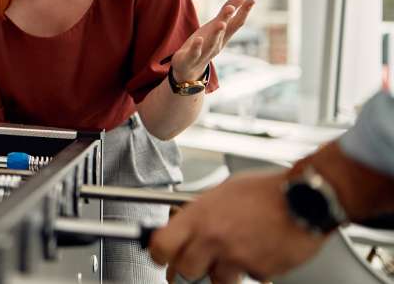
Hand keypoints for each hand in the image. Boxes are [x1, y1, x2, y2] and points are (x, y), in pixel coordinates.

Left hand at [149, 169, 328, 282]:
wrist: (307, 198)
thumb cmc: (268, 191)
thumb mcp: (223, 192)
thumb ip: (202, 211)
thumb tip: (186, 224)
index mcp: (200, 216)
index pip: (162, 245)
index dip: (159, 253)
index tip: (161, 256)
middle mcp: (214, 238)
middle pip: (185, 271)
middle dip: (188, 269)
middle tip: (195, 263)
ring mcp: (237, 257)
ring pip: (216, 280)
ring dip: (220, 273)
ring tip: (232, 255)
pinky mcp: (260, 270)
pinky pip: (247, 277)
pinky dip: (250, 270)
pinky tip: (257, 252)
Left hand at [173, 0, 253, 81]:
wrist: (189, 69)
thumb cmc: (204, 44)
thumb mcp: (214, 26)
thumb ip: (226, 12)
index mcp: (223, 36)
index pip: (235, 23)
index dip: (243, 12)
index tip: (252, 0)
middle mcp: (216, 44)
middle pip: (224, 31)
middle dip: (226, 19)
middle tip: (230, 7)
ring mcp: (204, 52)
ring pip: (211, 43)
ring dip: (216, 33)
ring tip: (220, 23)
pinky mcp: (190, 58)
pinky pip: (194, 53)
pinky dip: (197, 47)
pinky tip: (198, 39)